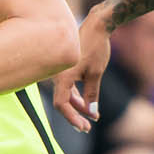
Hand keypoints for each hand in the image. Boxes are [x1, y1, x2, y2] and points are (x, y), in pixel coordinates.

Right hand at [52, 13, 112, 131]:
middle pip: (63, 102)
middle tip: (88, 127)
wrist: (97, 25)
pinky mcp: (66, 68)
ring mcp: (60, 71)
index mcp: (62, 76)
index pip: (62, 104)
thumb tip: (91, 113)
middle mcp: (57, 74)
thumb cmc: (96, 47)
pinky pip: (68, 87)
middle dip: (76, 115)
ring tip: (92, 117)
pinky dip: (77, 96)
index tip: (84, 127)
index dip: (72, 118)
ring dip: (78, 106)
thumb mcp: (96, 73)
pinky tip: (88, 104)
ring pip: (66, 95)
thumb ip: (92, 94)